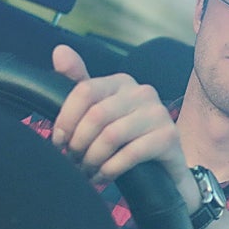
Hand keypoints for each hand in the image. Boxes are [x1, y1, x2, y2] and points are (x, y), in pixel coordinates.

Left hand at [50, 44, 188, 189]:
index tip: (59, 141)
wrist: (164, 170)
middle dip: (79, 143)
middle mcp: (143, 92)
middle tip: (73, 161)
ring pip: (111, 135)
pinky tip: (102, 177)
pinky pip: (130, 154)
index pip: (84, 90)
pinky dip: (110, 169)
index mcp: (122, 82)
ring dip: (93, 159)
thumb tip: (59, 51)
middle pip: (96, 115)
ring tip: (87, 171)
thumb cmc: (127, 140)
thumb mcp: (101, 113)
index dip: (66, 119)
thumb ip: (79, 85)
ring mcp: (158, 114)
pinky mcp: (169, 137)